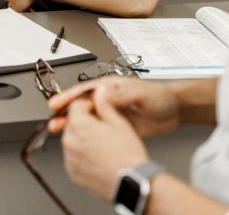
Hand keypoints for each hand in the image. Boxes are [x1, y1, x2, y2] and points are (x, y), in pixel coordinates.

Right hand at [49, 77, 179, 136]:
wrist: (175, 110)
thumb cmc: (158, 96)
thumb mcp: (139, 93)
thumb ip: (121, 94)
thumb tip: (101, 93)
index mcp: (109, 88)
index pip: (84, 92)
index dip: (68, 98)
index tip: (56, 104)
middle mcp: (107, 99)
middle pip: (81, 105)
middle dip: (65, 112)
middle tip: (53, 121)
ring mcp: (111, 113)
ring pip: (87, 119)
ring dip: (73, 124)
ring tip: (58, 131)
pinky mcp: (116, 126)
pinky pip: (97, 130)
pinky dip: (87, 135)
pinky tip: (80, 141)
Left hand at [60, 92, 149, 199]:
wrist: (133, 185)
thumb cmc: (128, 155)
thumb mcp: (119, 122)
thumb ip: (105, 103)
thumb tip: (100, 91)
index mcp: (79, 124)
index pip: (76, 104)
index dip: (88, 104)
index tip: (97, 108)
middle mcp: (69, 140)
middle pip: (73, 122)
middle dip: (85, 121)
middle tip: (102, 127)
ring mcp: (70, 158)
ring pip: (72, 139)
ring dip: (82, 137)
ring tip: (102, 143)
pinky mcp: (73, 173)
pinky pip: (73, 157)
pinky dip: (82, 154)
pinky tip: (98, 155)